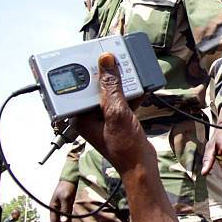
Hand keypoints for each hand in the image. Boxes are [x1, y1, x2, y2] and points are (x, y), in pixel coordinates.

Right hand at [49, 180, 76, 221]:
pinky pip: (68, 216)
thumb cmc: (67, 187)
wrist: (71, 178)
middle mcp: (57, 208)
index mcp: (53, 207)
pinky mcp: (68, 205)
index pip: (54, 221)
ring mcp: (62, 207)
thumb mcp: (66, 198)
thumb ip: (65, 210)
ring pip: (63, 220)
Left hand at [74, 53, 154, 174]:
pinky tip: (140, 84)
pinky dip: (131, 92)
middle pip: (96, 86)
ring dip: (121, 81)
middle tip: (116, 58)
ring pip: (110, 91)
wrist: (142, 167)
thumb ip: (111, 87)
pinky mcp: (119, 119)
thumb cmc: (125, 148)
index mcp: (80, 116)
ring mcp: (104, 117)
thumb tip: (106, 62)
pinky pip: (122, 99)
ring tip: (129, 69)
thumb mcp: (116, 113)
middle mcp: (89, 116)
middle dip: (107, 73)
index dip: (87, 69)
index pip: (79, 86)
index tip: (97, 54)